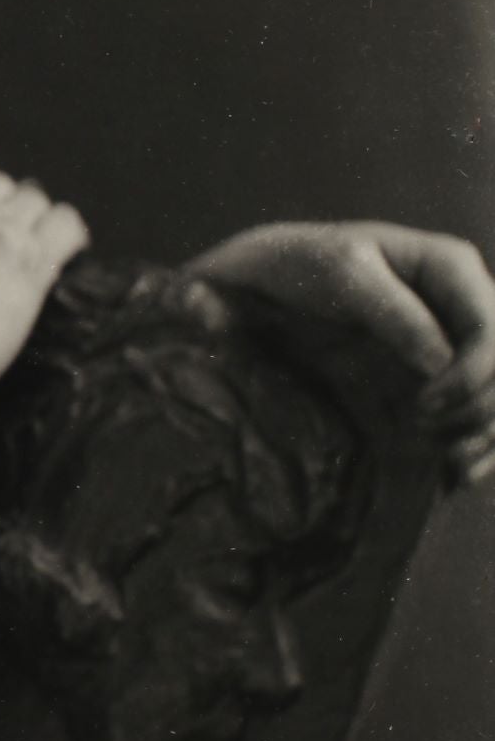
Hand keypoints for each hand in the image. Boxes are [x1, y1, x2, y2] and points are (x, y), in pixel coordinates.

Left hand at [192, 221, 494, 485]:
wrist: (267, 284)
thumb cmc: (301, 266)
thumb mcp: (340, 276)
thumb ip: (394, 315)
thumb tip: (442, 364)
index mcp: (450, 267)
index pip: (492, 328)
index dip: (472, 375)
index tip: (426, 407)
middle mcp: (465, 302)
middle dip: (478, 407)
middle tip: (425, 433)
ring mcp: (458, 340)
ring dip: (483, 432)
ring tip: (447, 464)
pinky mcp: (444, 373)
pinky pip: (478, 411)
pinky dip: (475, 444)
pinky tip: (454, 474)